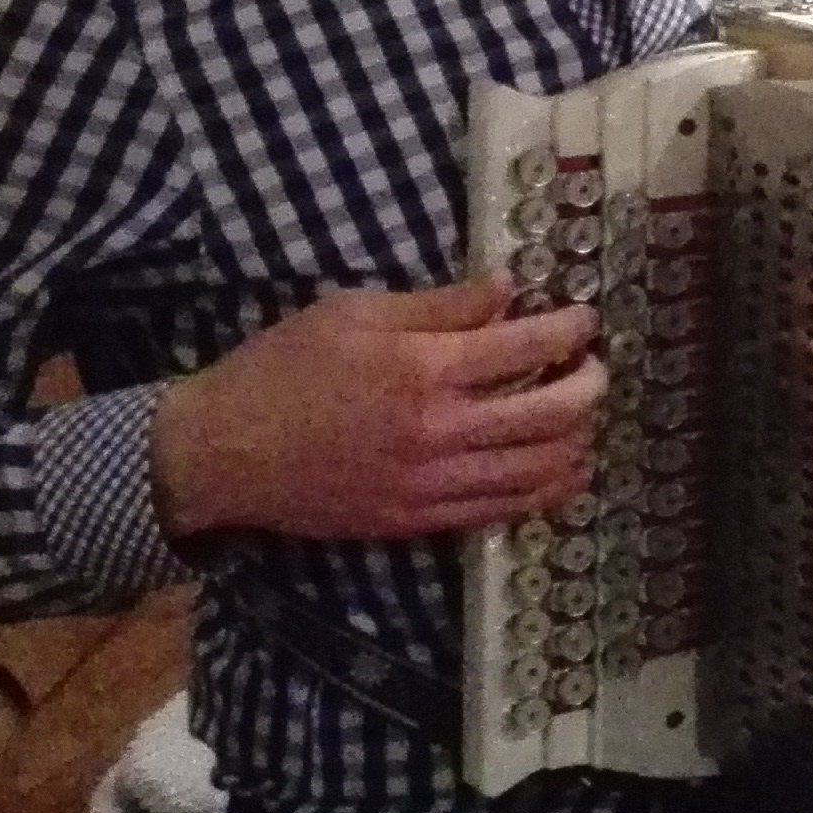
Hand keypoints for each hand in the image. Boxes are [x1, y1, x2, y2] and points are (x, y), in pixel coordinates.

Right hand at [152, 283, 605, 540]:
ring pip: (541, 470)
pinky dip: (545, 489)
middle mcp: (438, 431)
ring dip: (578, 439)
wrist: (220, 453)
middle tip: (592, 366)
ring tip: (582, 416)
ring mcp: (431, 484)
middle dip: (591, 384)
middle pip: (554, 414)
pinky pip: (504, 511)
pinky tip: (559, 468)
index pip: (530, 347)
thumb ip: (440, 306)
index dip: (572, 328)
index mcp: (422, 370)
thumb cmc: (280, 369)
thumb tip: (508, 291)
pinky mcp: (418, 520)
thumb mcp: (353, 313)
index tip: (585, 318)